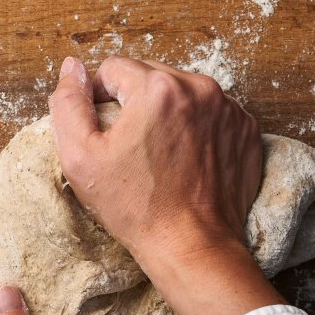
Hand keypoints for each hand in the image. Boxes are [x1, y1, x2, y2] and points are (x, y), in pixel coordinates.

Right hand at [50, 56, 260, 267]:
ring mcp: (228, 108)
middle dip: (135, 104)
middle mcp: (199, 87)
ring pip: (182, 93)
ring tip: (160, 156)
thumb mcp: (81, 158)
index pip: (114, 69)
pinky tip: (185, 161)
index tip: (105, 133)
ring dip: (167, 114)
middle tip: (131, 147)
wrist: (193, 246)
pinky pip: (210, 114)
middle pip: (150, 76)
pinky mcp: (246, 130)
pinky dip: (196, 129)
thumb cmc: (137, 208)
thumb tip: (71, 68)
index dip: (99, 99)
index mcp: (157, 88)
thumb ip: (68, 104)